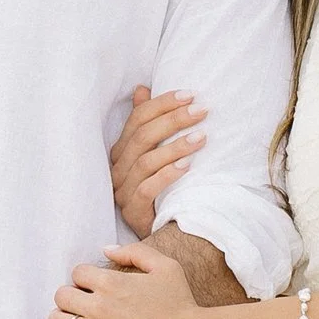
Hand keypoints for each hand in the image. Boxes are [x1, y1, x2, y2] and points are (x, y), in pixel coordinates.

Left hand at [39, 242, 212, 318]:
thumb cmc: (182, 304)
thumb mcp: (166, 267)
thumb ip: (133, 252)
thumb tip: (105, 250)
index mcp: (113, 282)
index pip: (77, 273)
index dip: (84, 279)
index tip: (93, 289)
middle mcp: (100, 306)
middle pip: (62, 295)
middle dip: (70, 297)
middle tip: (81, 306)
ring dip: (60, 318)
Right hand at [109, 84, 205, 234]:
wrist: (158, 230)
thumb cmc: (158, 187)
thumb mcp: (153, 153)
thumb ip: (146, 123)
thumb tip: (141, 88)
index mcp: (121, 150)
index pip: (137, 119)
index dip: (162, 104)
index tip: (190, 94)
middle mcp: (117, 168)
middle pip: (142, 137)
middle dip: (174, 120)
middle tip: (202, 111)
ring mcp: (122, 191)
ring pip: (145, 162)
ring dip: (175, 147)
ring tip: (201, 138)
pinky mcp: (132, 212)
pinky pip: (146, 190)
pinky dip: (167, 175)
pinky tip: (187, 167)